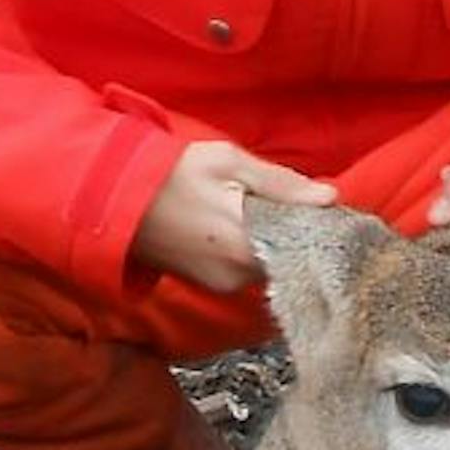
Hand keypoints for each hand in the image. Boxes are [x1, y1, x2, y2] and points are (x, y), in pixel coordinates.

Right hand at [132, 141, 336, 292]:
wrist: (119, 202)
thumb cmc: (173, 174)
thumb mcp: (229, 163)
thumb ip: (281, 184)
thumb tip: (330, 197)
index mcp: (246, 244)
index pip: (309, 244)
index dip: (323, 225)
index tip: (329, 206)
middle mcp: (239, 276)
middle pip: (292, 258)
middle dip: (301, 233)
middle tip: (299, 203)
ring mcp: (225, 285)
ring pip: (272, 265)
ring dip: (278, 241)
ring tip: (268, 211)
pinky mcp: (214, 286)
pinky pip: (251, 270)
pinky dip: (256, 251)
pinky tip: (246, 227)